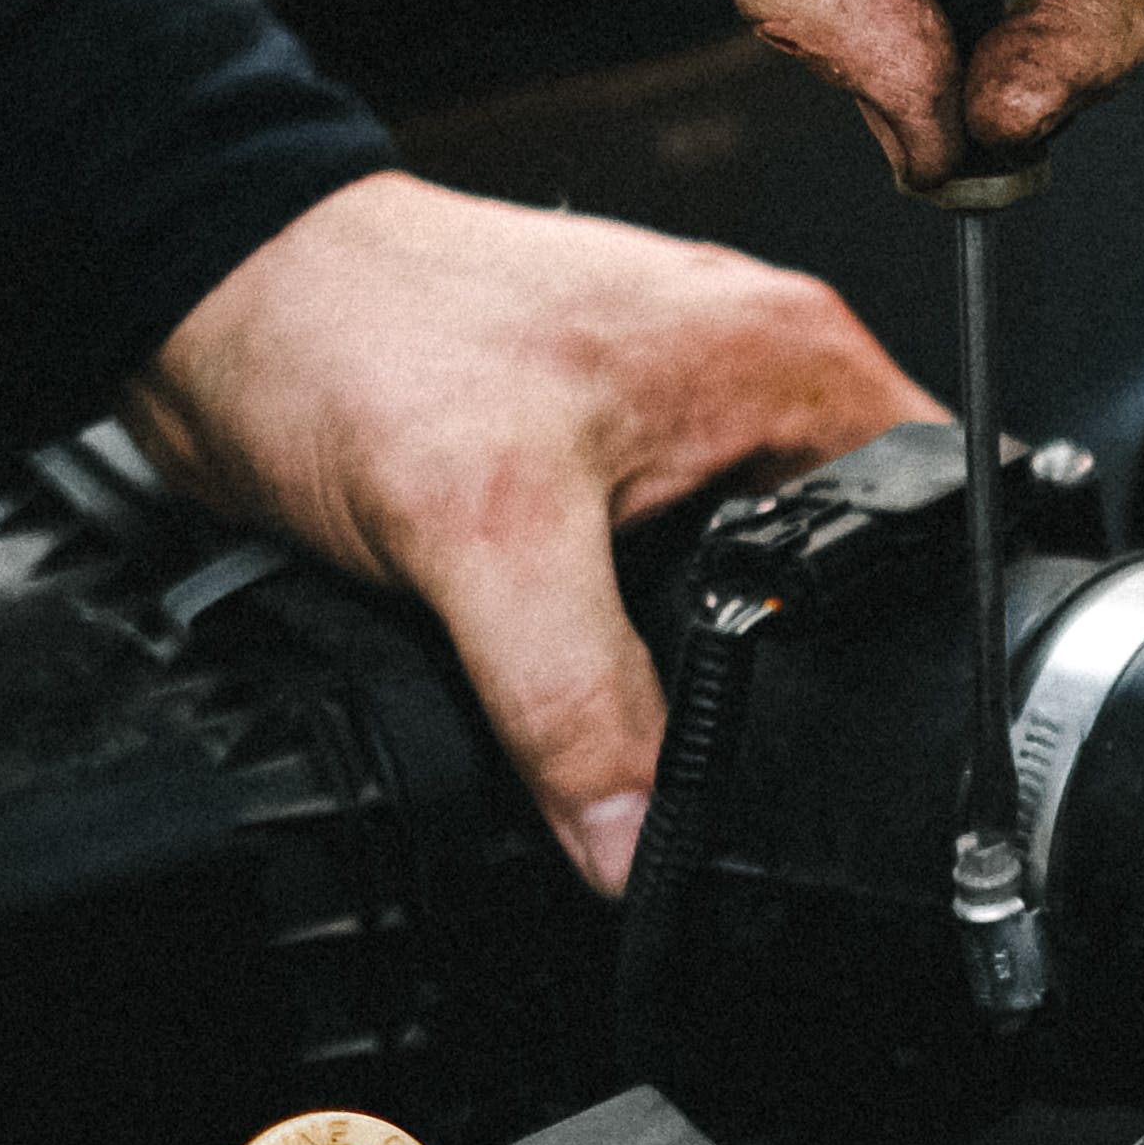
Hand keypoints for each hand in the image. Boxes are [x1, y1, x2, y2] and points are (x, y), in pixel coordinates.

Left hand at [126, 171, 928, 895]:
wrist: (209, 300)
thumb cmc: (353, 332)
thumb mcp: (485, 536)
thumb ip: (577, 703)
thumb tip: (636, 844)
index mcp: (790, 366)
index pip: (934, 525)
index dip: (920, 648)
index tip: (873, 745)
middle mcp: (751, 389)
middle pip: (846, 579)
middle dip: (800, 677)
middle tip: (731, 751)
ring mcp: (676, 430)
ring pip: (746, 593)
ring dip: (702, 667)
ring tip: (651, 721)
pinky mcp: (598, 475)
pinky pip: (659, 592)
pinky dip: (626, 651)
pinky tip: (588, 689)